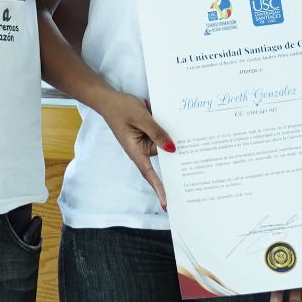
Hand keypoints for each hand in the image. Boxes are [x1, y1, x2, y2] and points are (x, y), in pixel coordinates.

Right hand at [92, 90, 175, 208]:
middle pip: (162, 155)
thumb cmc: (121, 109)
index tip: (167, 202)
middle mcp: (140, 149)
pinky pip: (158, 134)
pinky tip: (162, 117)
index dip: (159, 187)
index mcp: (136, 151)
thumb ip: (157, 132)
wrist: (109, 99)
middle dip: (172, 151)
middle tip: (192, 151)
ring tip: (166, 122)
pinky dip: (162, 128)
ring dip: (166, 133)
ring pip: (162, 142)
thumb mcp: (141, 118)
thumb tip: (172, 148)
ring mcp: (143, 142)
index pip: (149, 173)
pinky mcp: (146, 134)